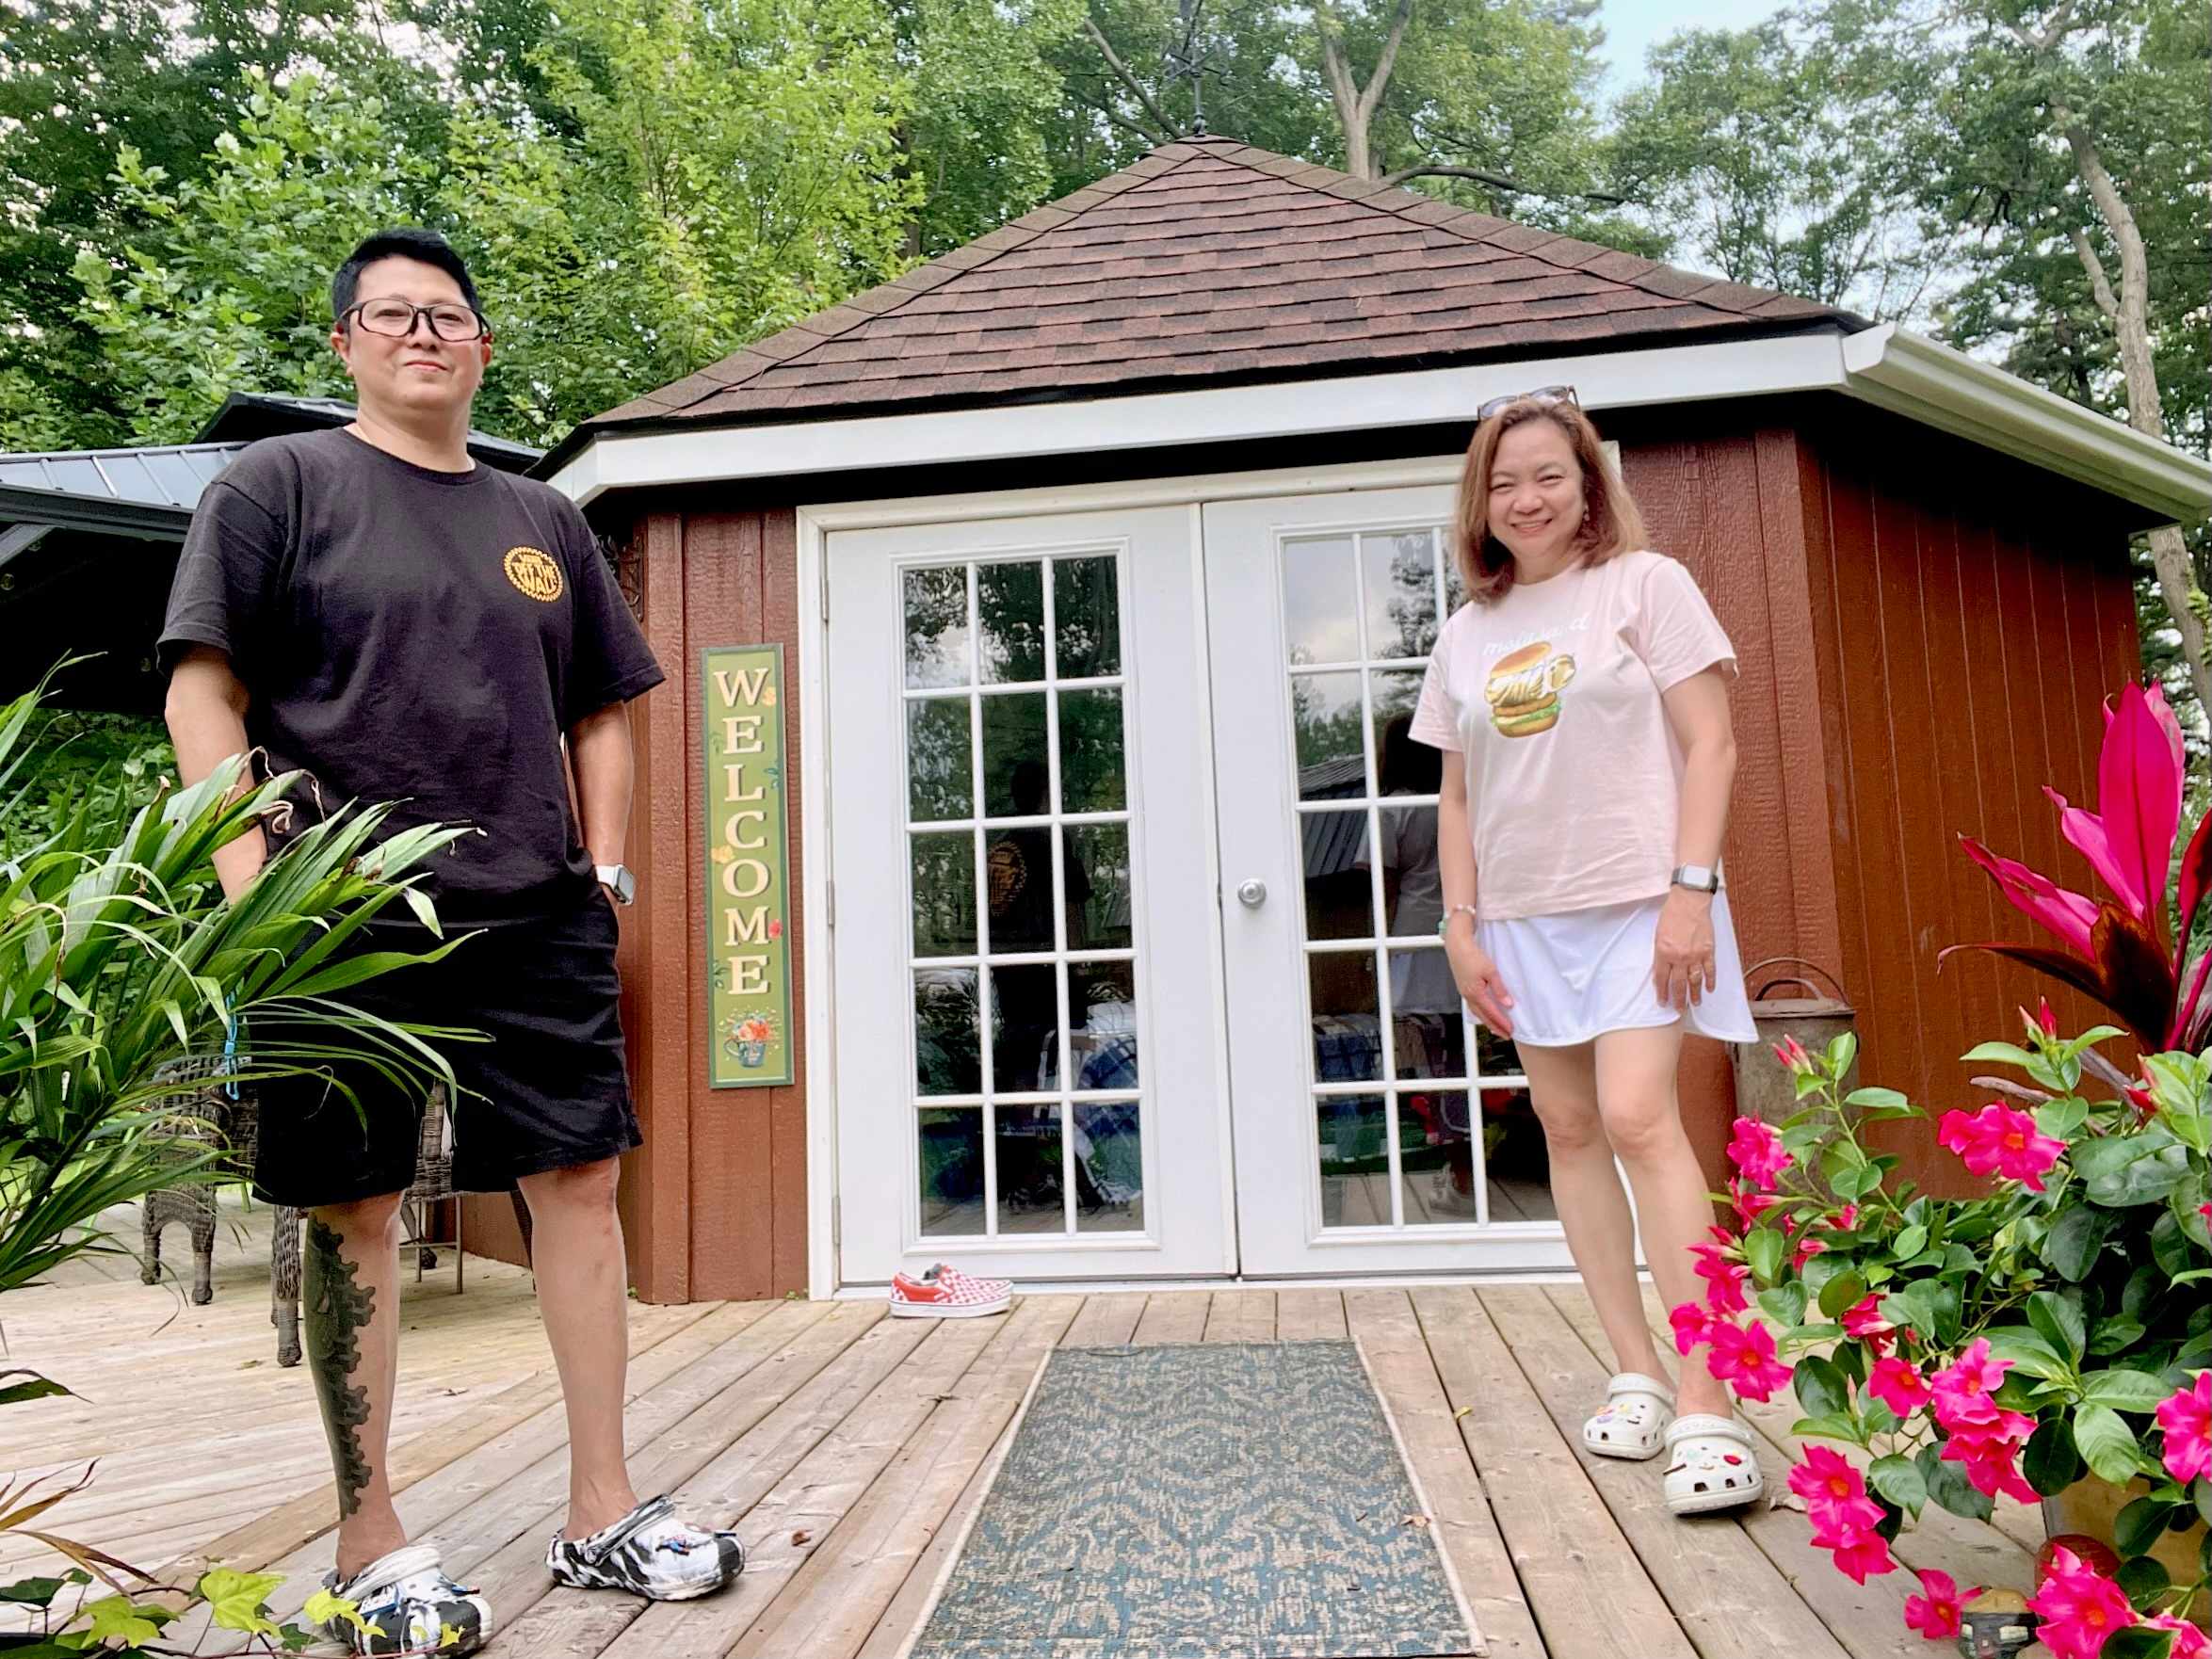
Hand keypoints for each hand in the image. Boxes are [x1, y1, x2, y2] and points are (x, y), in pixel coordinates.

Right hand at [1445, 932, 1514, 1036]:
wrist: (1457, 946)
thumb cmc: (1472, 956)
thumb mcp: (1491, 971)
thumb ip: (1499, 989)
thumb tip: (1507, 1003)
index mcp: (1475, 993)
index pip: (1491, 1012)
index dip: (1502, 1022)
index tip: (1510, 1030)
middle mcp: (1468, 996)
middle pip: (1483, 1016)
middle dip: (1495, 1027)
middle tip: (1505, 1035)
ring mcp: (1464, 993)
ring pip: (1477, 1013)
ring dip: (1488, 1022)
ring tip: (1497, 1028)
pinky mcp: (1463, 988)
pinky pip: (1473, 1006)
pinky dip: (1481, 1013)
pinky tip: (1485, 1013)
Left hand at [1653, 888, 1715, 1009]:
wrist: (1689, 902)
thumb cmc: (1671, 915)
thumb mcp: (1658, 935)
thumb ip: (1660, 954)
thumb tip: (1662, 971)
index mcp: (1663, 952)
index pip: (1661, 978)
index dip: (1662, 992)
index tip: (1663, 1002)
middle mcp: (1679, 957)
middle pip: (1679, 984)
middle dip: (1678, 999)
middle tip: (1679, 1009)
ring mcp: (1695, 955)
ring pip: (1695, 981)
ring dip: (1695, 994)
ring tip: (1695, 1004)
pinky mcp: (1708, 950)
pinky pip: (1710, 970)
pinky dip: (1710, 981)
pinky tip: (1709, 989)